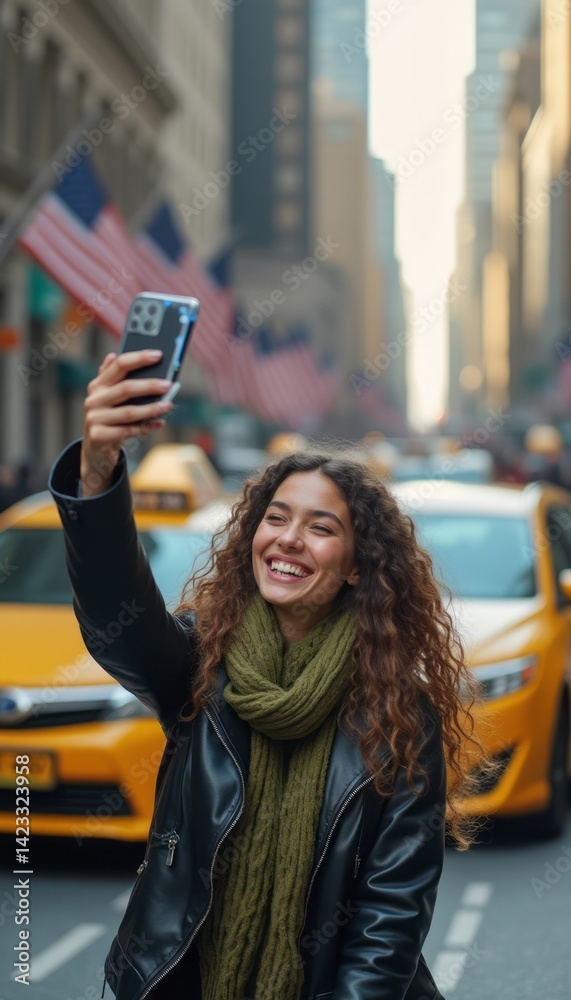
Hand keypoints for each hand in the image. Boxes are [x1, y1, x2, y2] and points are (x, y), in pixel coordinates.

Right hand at [80, 350, 173, 496]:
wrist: (95, 449)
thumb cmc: (110, 418)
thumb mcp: (109, 397)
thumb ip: (113, 378)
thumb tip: (113, 355)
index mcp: (98, 385)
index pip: (119, 365)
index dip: (139, 358)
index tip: (159, 355)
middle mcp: (94, 399)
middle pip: (125, 388)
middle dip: (149, 385)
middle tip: (169, 385)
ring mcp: (94, 418)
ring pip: (129, 412)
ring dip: (151, 409)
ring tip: (169, 405)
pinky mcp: (99, 436)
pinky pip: (128, 430)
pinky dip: (146, 427)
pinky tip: (160, 423)